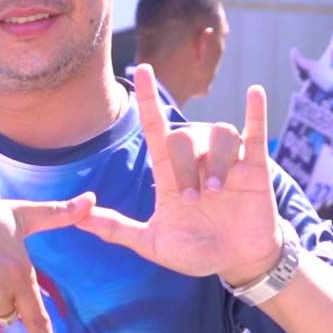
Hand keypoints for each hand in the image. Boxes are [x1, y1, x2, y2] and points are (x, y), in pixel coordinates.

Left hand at [74, 64, 281, 283]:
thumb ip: (116, 229)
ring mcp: (227, 162)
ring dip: (217, 162)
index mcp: (170, 173)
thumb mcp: (152, 243)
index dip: (147, 99)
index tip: (140, 70)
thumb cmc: (195, 251)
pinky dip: (255, 112)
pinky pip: (254, 132)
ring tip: (218, 192)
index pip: (155, 127)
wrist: (237, 262)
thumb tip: (77, 217)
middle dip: (186, 167)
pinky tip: (254, 93)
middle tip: (193, 200)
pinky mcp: (255, 169)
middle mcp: (197, 160)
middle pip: (184, 137)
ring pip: (220, 134)